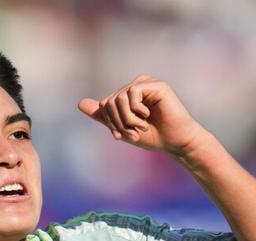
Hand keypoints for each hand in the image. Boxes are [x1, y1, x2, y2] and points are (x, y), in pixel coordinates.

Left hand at [78, 75, 208, 156]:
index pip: (105, 104)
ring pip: (119, 97)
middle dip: (118, 122)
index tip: (121, 135)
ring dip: (127, 119)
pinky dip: (136, 110)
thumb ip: (104, 117)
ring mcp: (147, 84)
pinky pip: (132, 92)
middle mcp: (136, 86)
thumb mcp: (123, 128)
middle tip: (133, 133)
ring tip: (141, 127)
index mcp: (128, 95)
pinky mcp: (156, 85)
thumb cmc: (153, 137)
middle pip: (110, 101)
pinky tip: (147, 116)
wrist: (175, 143)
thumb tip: (80, 103)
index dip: (110, 122)